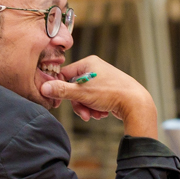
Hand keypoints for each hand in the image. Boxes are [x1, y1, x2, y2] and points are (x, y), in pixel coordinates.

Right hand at [40, 55, 157, 137]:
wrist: (135, 103)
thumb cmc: (110, 93)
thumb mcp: (81, 93)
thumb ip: (61, 90)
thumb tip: (44, 88)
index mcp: (89, 63)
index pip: (65, 74)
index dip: (61, 89)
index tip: (59, 102)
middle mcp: (96, 69)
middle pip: (75, 88)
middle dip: (79, 104)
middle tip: (84, 114)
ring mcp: (104, 79)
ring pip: (85, 96)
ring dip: (88, 108)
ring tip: (95, 114)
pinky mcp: (110, 90)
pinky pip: (95, 100)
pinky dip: (96, 108)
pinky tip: (102, 113)